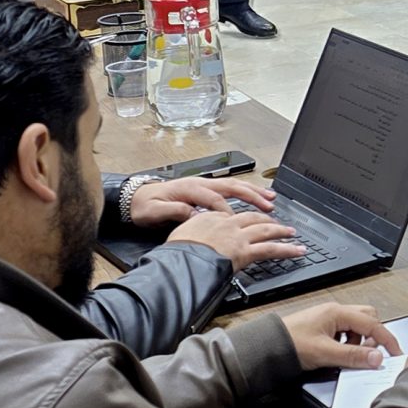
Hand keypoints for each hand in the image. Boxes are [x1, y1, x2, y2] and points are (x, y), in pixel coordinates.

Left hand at [128, 174, 275, 225]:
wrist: (136, 198)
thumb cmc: (145, 206)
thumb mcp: (155, 211)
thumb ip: (174, 212)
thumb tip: (194, 214)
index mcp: (189, 188)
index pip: (214, 199)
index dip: (226, 212)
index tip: (235, 224)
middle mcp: (200, 183)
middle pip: (231, 187)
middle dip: (252, 195)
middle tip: (269, 205)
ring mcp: (204, 184)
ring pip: (234, 185)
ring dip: (254, 191)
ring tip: (271, 198)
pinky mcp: (205, 188)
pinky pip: (230, 188)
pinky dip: (246, 191)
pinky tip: (257, 195)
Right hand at [167, 209, 305, 271]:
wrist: (178, 261)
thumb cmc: (176, 252)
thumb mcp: (180, 234)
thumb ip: (193, 228)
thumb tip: (195, 229)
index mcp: (212, 218)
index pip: (233, 214)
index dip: (244, 217)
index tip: (250, 219)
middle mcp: (228, 224)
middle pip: (253, 218)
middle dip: (267, 219)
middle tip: (277, 222)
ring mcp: (238, 237)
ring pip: (266, 230)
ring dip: (281, 231)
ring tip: (292, 233)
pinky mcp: (245, 251)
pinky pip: (271, 249)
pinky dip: (287, 249)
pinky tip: (297, 250)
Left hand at [280, 303, 403, 372]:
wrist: (265, 347)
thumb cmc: (290, 343)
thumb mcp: (325, 353)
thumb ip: (353, 356)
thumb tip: (377, 358)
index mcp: (338, 313)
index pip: (373, 324)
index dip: (387, 339)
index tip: (396, 352)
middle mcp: (336, 312)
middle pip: (368, 319)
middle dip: (373, 337)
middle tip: (370, 355)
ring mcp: (329, 319)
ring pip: (357, 327)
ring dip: (360, 342)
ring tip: (349, 357)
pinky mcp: (323, 328)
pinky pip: (346, 332)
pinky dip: (349, 344)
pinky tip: (339, 355)